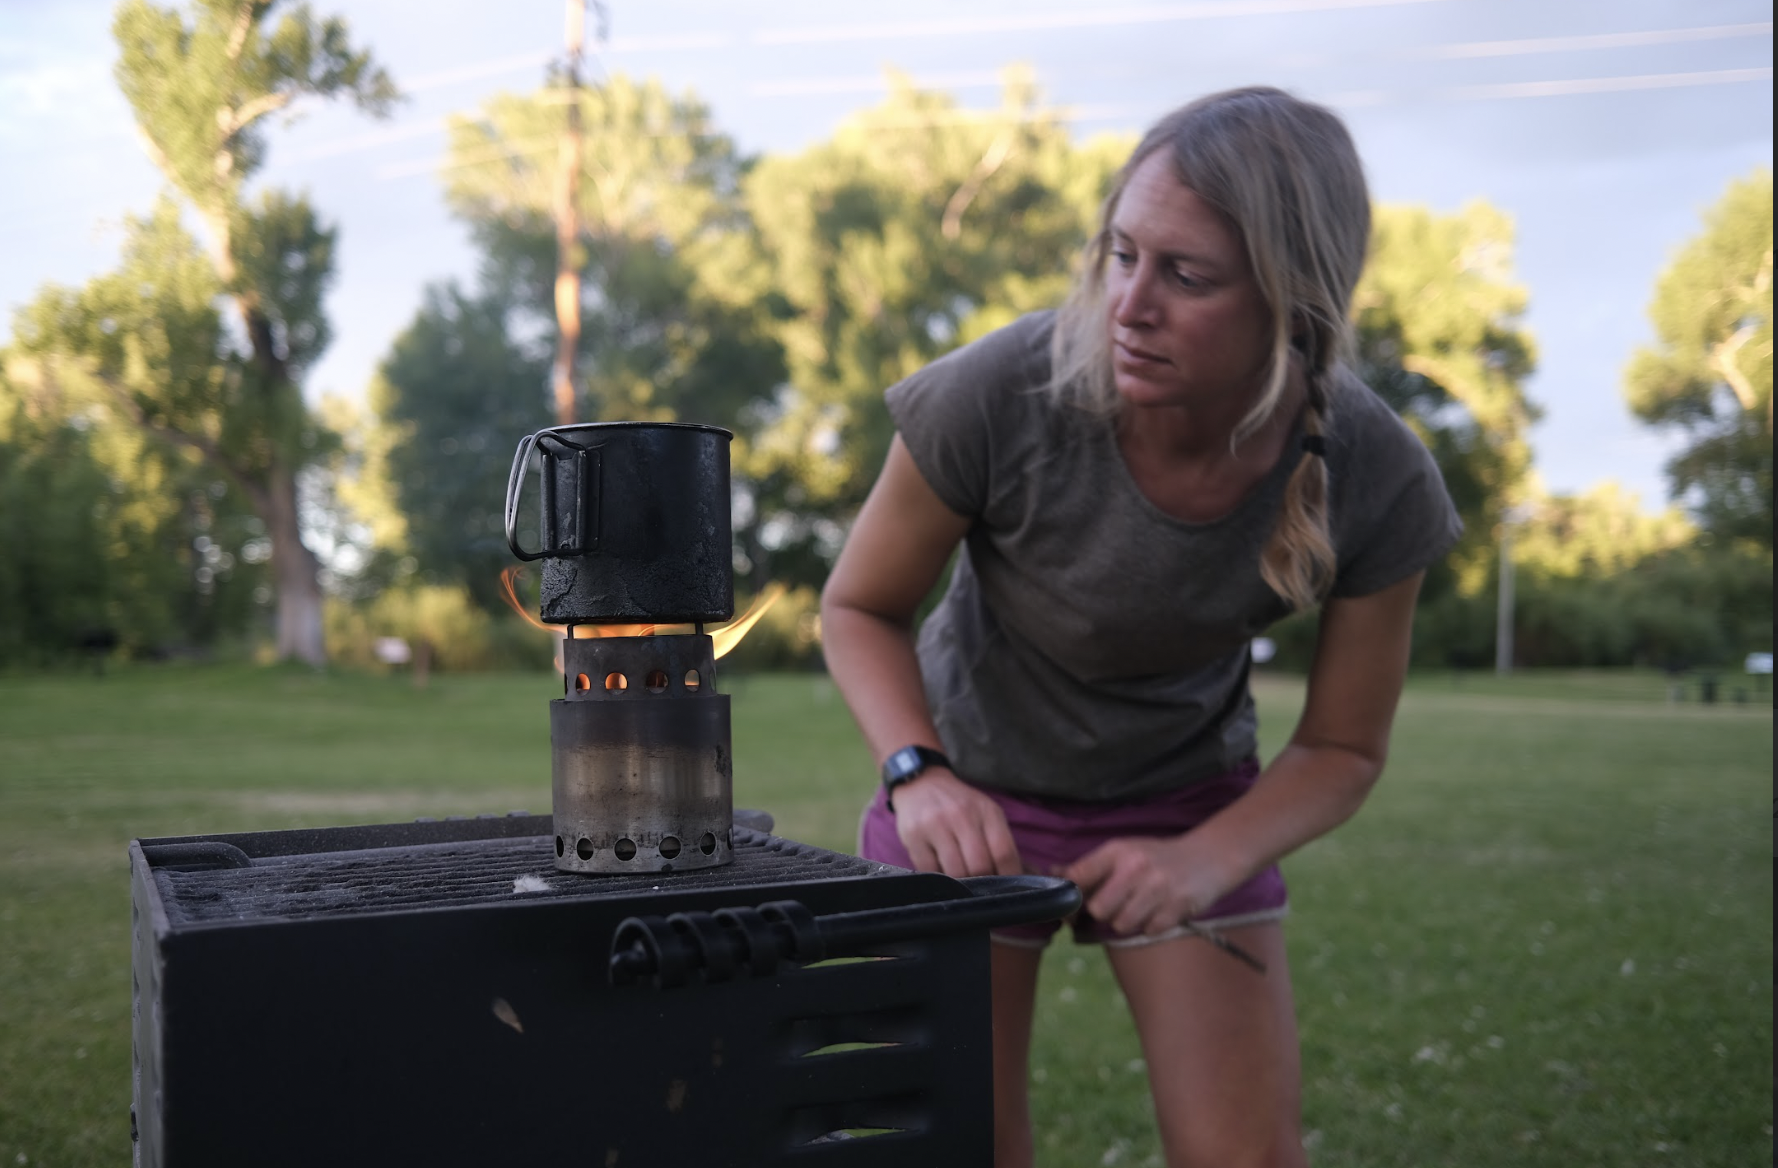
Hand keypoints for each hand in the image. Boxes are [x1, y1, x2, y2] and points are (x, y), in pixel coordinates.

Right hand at [891, 770, 1023, 877]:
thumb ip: (1002, 844)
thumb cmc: (960, 804)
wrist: (921, 783)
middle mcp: (961, 815)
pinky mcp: (913, 836)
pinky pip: (930, 872)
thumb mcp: (986, 814)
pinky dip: (938, 880)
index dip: (1010, 876)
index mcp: (986, 811)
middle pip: (979, 866)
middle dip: (983, 883)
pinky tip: (942, 873)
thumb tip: (1026, 874)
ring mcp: (935, 825)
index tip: (1009, 888)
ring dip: (960, 885)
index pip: (1004, 852)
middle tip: (981, 887)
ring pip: (955, 872)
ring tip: (961, 881)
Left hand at [1062, 834, 1234, 936]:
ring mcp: (1158, 887)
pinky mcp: (1177, 906)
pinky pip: (1149, 931)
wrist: (1209, 856)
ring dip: (1127, 922)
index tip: (1074, 903)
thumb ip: (1092, 866)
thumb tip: (1054, 874)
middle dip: (1104, 913)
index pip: (1078, 876)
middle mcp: (1135, 867)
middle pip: (1098, 909)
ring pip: (1121, 924)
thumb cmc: (1158, 857)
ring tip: (1140, 908)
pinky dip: (1152, 926)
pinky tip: (1160, 911)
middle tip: (1115, 907)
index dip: (1071, 896)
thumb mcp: (1125, 851)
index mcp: (1117, 850)